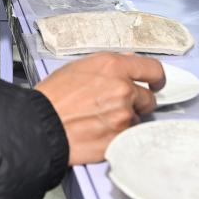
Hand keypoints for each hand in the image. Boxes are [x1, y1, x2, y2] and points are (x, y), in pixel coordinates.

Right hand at [36, 52, 162, 165]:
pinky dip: (117, 135)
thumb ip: (109, 65)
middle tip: (117, 105)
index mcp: (113, 67)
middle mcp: (123, 89)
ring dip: (124, 119)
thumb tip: (129, 61)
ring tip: (99, 119)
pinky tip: (98, 131)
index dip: (157, 78)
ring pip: (136, 118)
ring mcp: (123, 115)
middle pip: (149, 98)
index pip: (153, 69)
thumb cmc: (54, 96)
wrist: (41, 125)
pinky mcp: (119, 138)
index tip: (156, 83)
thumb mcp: (79, 67)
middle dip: (138, 102)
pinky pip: (127, 136)